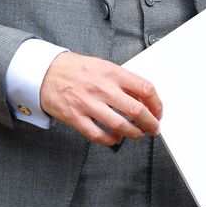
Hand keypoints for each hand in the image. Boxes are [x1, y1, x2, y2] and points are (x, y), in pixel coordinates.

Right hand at [39, 52, 161, 146]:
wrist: (47, 73)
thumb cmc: (77, 69)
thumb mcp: (104, 66)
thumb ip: (122, 81)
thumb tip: (143, 97)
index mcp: (113, 73)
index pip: (144, 88)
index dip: (156, 103)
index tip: (158, 111)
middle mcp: (103, 88)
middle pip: (136, 109)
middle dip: (150, 123)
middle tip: (154, 128)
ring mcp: (88, 104)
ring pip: (120, 125)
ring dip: (134, 133)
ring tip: (138, 134)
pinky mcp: (76, 118)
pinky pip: (98, 135)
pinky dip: (111, 140)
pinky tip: (116, 138)